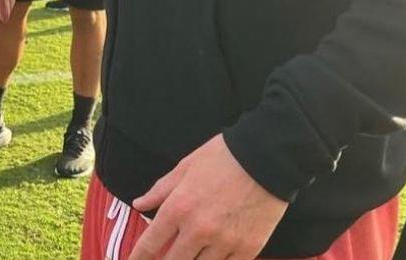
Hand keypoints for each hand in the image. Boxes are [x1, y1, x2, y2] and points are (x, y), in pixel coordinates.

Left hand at [128, 134, 288, 259]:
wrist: (267, 158)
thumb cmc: (223, 157)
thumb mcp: (185, 167)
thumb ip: (160, 190)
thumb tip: (139, 204)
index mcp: (179, 207)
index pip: (151, 242)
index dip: (138, 256)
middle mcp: (199, 230)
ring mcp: (225, 242)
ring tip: (188, 257)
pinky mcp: (248, 249)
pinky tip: (212, 259)